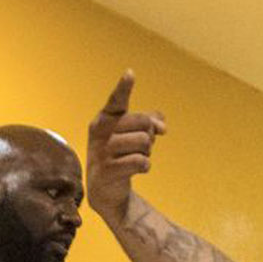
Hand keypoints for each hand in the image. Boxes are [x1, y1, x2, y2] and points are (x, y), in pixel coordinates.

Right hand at [85, 71, 167, 221]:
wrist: (104, 187)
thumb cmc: (120, 154)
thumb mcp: (131, 134)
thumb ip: (149, 122)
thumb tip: (162, 125)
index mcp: (105, 117)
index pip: (117, 100)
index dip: (124, 87)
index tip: (130, 74)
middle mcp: (100, 131)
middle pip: (143, 122)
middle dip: (150, 134)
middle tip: (144, 145)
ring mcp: (102, 151)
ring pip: (144, 142)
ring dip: (148, 152)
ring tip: (138, 157)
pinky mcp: (107, 171)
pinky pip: (140, 162)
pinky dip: (145, 165)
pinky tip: (137, 169)